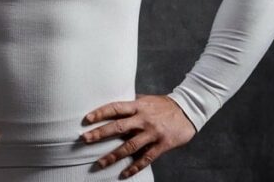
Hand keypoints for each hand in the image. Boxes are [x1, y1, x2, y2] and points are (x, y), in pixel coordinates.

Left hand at [79, 94, 197, 178]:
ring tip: (99, 163)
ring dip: (113, 155)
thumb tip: (113, 106)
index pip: (115, 108)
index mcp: (138, 106)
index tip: (86, 119)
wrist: (188, 110)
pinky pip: (146, 158)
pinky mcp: (162, 145)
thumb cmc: (164, 105)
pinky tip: (123, 174)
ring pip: (130, 146)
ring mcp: (153, 133)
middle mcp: (144, 119)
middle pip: (118, 127)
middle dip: (100, 133)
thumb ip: (131, 104)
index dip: (100, 113)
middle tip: (84, 139)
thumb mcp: (147, 99)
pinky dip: (134, 168)